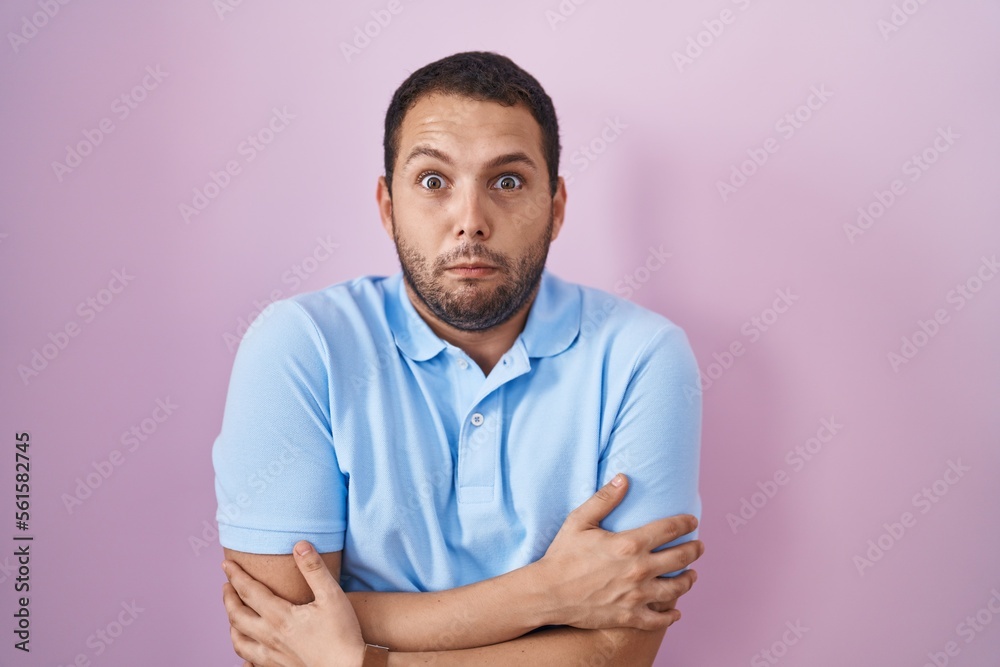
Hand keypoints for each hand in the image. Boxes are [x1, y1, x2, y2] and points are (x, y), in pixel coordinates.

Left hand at [222, 540, 365, 666]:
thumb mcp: (331, 595)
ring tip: (233, 614)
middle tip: (226, 585)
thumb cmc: (342, 633)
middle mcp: (269, 637)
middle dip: (228, 598)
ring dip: (232, 625)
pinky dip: (243, 652)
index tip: (226, 564)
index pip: (249, 591)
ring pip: (239, 642)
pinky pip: (250, 663)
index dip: (236, 575)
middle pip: (237, 616)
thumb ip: (314, 569)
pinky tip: (246, 651)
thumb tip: (300, 545)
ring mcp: (271, 656)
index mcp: (279, 617)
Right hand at [539, 473, 702, 631]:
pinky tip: (675, 612)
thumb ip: (604, 499)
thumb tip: (624, 478)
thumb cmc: (562, 555)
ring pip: (675, 589)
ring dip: (688, 581)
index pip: (668, 529)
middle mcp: (639, 570)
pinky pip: (659, 619)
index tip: (693, 521)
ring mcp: (636, 596)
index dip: (685, 523)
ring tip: (693, 576)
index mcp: (629, 544)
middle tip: (700, 546)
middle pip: (680, 558)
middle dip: (694, 550)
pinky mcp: (629, 616)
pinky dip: (671, 616)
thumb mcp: (579, 521)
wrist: (548, 593)